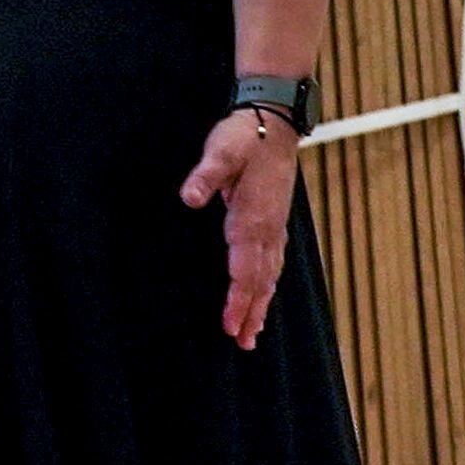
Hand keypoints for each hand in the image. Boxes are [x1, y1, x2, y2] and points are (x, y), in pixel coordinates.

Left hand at [180, 108, 299, 349]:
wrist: (274, 122)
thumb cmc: (244, 137)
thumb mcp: (220, 151)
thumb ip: (205, 175)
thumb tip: (190, 197)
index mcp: (252, 219)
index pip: (245, 269)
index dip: (238, 299)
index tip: (231, 324)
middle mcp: (268, 229)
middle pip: (260, 280)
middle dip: (252, 313)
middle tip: (243, 343)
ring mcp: (275, 227)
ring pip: (269, 275)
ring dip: (262, 304)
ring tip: (254, 334)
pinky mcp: (275, 222)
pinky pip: (273, 263)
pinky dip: (268, 285)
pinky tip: (265, 297)